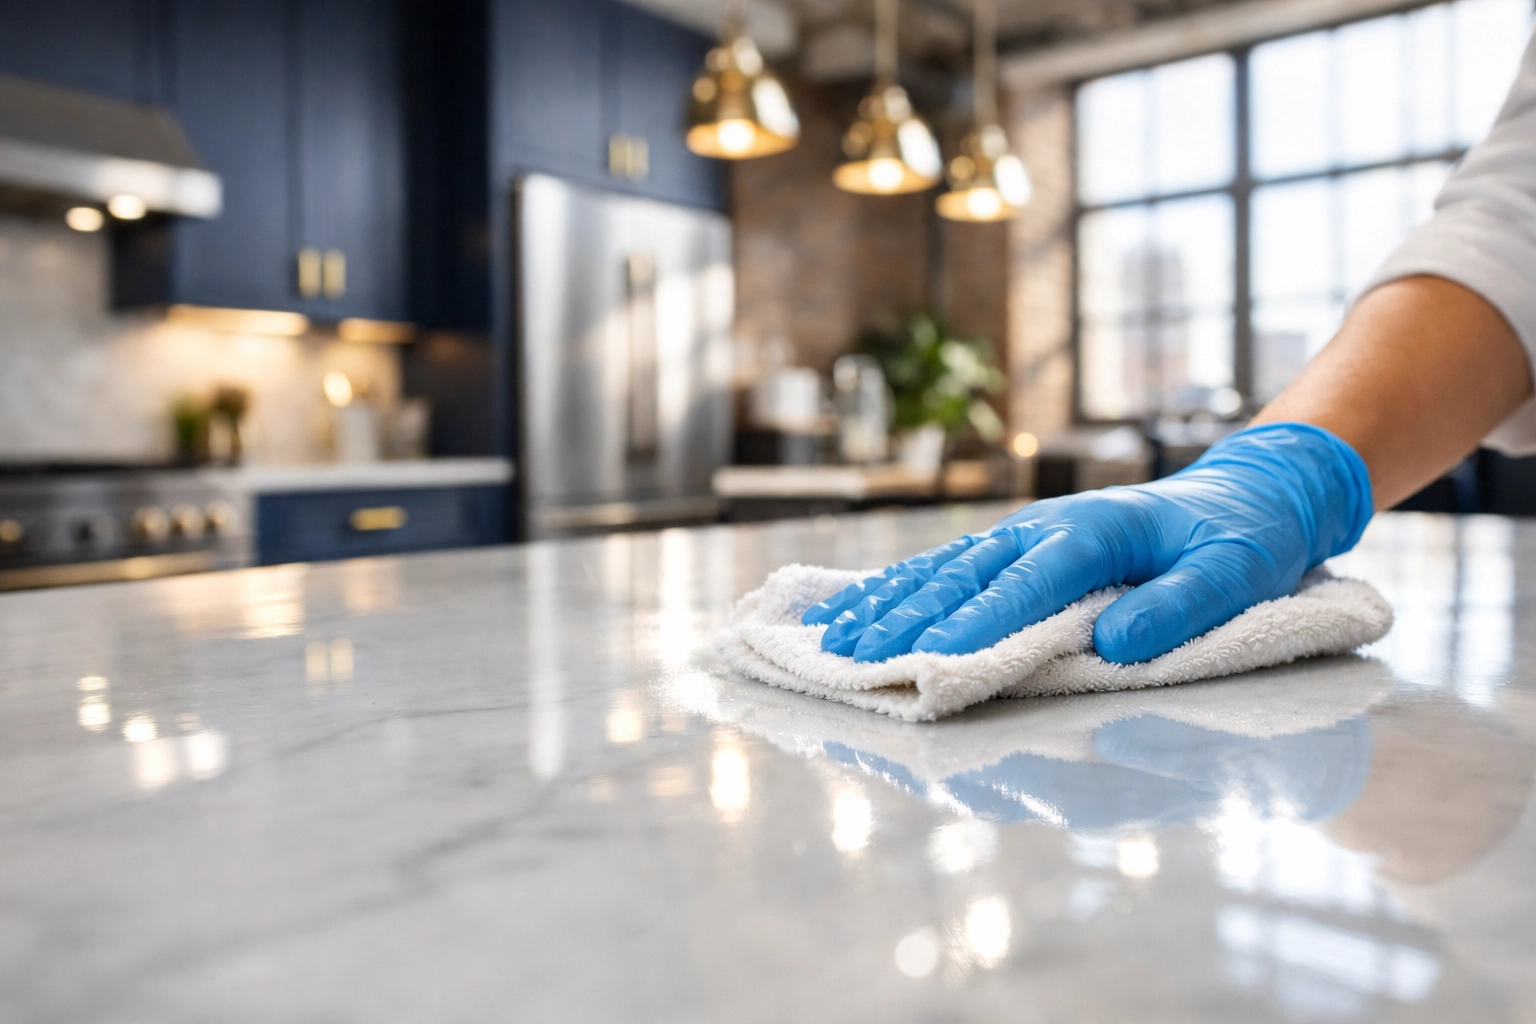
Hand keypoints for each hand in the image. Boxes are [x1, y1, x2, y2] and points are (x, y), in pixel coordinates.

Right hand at [801, 423, 1372, 663]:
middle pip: (964, 575)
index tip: (930, 663)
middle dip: (907, 620)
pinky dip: (902, 586)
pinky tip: (865, 606)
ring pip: (945, 567)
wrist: (1251, 489)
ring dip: (890, 604)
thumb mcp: (1238, 573)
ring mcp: (1029, 530)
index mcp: (1096, 531)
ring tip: (838, 639)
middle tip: (855, 658)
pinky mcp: (1022, 542)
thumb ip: (1180, 606)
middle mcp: (1048, 526)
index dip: (976, 625)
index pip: (1025, 585)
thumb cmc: (1245, 537)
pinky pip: (950, 564)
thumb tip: (1115, 643)